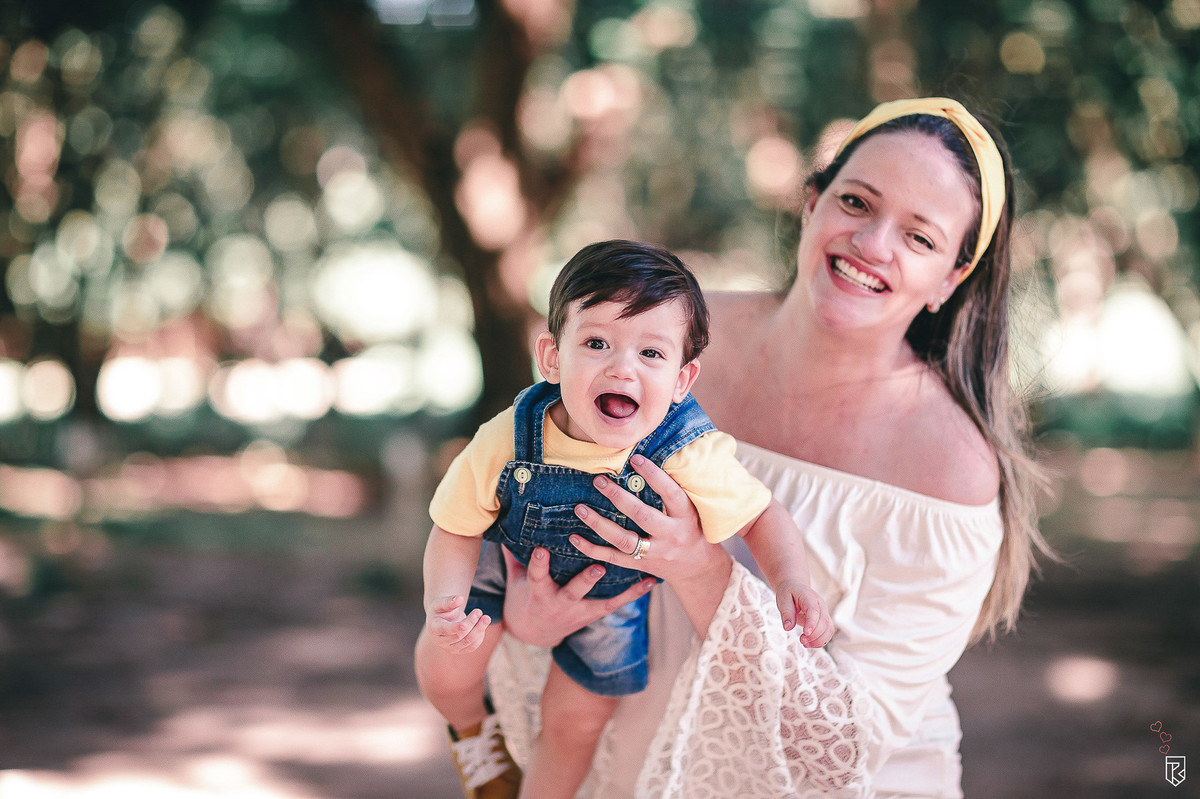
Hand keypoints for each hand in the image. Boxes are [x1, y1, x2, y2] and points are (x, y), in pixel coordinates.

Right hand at [424, 594, 490, 653]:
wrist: (442, 618)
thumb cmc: (441, 609)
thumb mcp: (441, 602)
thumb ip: (449, 601)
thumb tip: (460, 598)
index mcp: (434, 628)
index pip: (445, 630)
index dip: (456, 628)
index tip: (465, 624)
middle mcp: (440, 641)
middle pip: (459, 636)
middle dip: (471, 623)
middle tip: (479, 611)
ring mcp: (450, 648)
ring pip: (467, 642)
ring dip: (479, 630)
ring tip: (486, 617)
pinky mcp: (459, 650)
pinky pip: (472, 646)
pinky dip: (480, 636)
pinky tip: (482, 624)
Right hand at [501, 546, 655, 647]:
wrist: (536, 632)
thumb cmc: (526, 596)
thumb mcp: (516, 578)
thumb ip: (513, 553)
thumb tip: (504, 524)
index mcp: (538, 592)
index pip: (536, 576)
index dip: (538, 564)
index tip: (541, 549)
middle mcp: (560, 603)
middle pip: (573, 591)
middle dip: (585, 580)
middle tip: (598, 567)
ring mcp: (579, 611)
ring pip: (599, 601)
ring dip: (618, 589)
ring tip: (636, 575)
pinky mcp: (593, 614)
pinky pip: (615, 605)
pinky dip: (634, 593)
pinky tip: (651, 581)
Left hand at [567, 454, 724, 584]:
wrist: (697, 568)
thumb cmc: (691, 528)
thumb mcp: (690, 509)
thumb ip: (671, 492)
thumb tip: (644, 463)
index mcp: (685, 516)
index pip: (670, 492)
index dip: (654, 475)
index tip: (635, 458)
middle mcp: (671, 535)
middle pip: (642, 516)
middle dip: (618, 497)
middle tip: (599, 481)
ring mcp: (655, 553)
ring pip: (624, 540)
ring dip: (599, 524)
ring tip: (580, 508)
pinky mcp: (640, 565)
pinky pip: (613, 558)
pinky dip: (592, 549)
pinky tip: (574, 538)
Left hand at [777, 581, 833, 647]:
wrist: (795, 586)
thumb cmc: (788, 592)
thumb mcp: (782, 599)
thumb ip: (786, 613)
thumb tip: (788, 628)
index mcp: (809, 597)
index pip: (814, 611)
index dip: (812, 623)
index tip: (806, 633)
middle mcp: (820, 604)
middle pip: (824, 622)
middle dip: (814, 635)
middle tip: (801, 640)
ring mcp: (824, 612)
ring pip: (829, 629)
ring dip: (819, 640)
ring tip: (804, 643)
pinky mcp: (824, 620)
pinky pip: (828, 632)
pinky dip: (821, 641)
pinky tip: (810, 644)